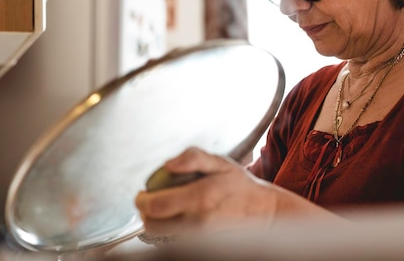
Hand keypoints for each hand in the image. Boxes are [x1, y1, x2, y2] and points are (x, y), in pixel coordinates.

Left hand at [135, 147, 276, 238]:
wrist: (262, 211)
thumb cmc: (239, 185)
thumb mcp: (219, 162)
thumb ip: (192, 157)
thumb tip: (168, 164)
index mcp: (200, 197)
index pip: (156, 206)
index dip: (142, 200)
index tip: (141, 193)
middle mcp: (198, 221)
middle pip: (153, 226)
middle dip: (145, 213)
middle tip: (148, 201)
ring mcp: (200, 237)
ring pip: (161, 236)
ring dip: (155, 222)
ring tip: (162, 208)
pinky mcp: (202, 245)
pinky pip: (174, 241)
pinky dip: (168, 230)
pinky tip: (175, 218)